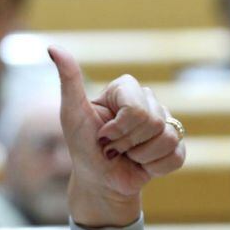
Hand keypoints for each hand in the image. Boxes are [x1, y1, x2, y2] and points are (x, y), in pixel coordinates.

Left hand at [50, 46, 185, 224]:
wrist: (98, 180)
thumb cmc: (82, 146)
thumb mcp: (71, 113)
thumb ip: (68, 80)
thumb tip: (53, 48)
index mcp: (126, 88)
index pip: (136, 108)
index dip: (119, 128)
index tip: (102, 134)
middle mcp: (147, 100)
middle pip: (153, 122)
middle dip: (127, 143)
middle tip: (113, 147)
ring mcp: (165, 122)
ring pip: (168, 138)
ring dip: (140, 156)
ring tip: (127, 154)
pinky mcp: (176, 145)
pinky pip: (177, 156)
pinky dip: (155, 167)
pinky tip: (142, 164)